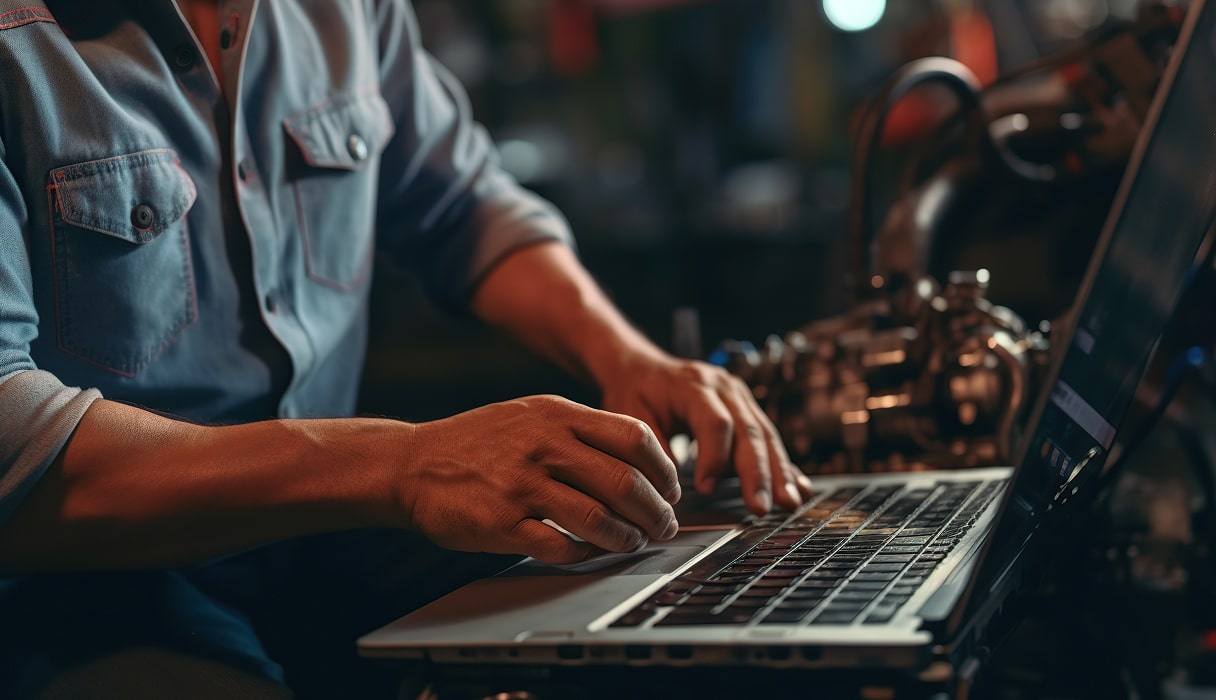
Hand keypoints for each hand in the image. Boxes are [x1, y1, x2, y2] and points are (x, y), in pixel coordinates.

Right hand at [399, 395, 680, 563]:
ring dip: (627, 538)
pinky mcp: (502, 523)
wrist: (411, 463)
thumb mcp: (531, 415)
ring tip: (633, 543)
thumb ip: (579, 430)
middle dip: (656, 511)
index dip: (664, 469)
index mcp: (557, 415)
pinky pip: (561, 546)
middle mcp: (544, 445)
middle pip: (626, 481)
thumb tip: (637, 460)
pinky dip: (585, 554)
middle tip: (664, 525)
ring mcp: (523, 485)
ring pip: (599, 518)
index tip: (671, 489)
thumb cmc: (476, 442)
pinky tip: (589, 552)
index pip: (635, 438)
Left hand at [600, 353, 812, 515]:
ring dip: (778, 472)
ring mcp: (740, 396)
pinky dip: (783, 464)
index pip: (715, 422)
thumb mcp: (632, 416)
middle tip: (760, 505)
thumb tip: (670, 488)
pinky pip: (769, 437)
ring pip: (766, 434)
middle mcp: (724, 387)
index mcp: (694, 385)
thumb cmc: (635, 392)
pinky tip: (797, 486)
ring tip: (788, 503)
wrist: (641, 366)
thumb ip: (653, 448)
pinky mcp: (747, 408)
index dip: (714, 457)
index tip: (705, 489)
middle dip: (758, 472)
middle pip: (749, 430)